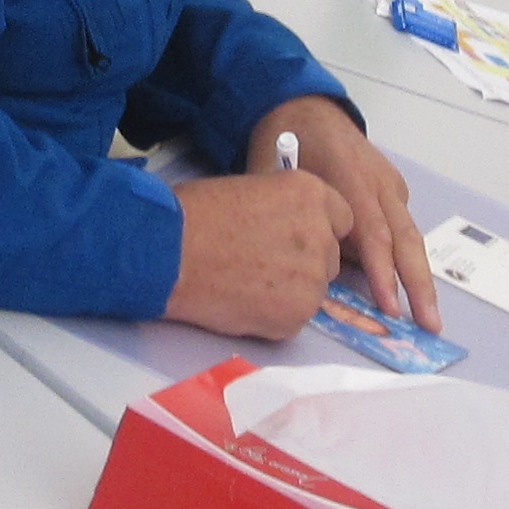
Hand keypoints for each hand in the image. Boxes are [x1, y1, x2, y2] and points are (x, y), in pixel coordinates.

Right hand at [165, 166, 347, 338]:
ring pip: (313, 290)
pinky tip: (241, 302)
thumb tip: (287, 228)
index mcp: (311, 194)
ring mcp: (312, 278)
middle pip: (328, 257)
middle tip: (263, 263)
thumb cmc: (194, 214)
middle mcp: (321, 234)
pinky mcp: (297, 314)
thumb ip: (282, 209)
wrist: (167, 252)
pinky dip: (273, 315)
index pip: (341, 218)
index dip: (316, 230)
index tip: (294, 238)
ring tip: (246, 283)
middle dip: (304, 262)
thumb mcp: (251, 190)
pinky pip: (294, 318)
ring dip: (289, 290)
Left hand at [251, 96, 431, 327]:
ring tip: (429, 316)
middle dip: (417, 284)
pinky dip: (408, 258)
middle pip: (404, 238)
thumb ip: (299, 223)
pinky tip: (412, 290)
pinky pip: (403, 226)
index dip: (382, 272)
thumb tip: (312, 274)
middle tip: (428, 323)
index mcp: (350, 176)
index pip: (373, 232)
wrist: (304, 108)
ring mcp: (391, 183)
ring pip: (410, 234)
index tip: (389, 306)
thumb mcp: (278, 181)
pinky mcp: (393, 188)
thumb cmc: (284, 146)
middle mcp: (379, 180)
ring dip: (420, 277)